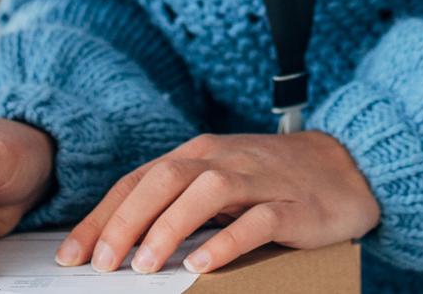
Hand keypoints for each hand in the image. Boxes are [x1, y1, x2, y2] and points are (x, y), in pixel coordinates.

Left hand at [60, 131, 377, 274]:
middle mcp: (221, 160)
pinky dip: (226, 241)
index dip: (102, 216)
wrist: (349, 164)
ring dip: (168, 228)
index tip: (73, 253)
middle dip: (123, 223)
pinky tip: (202, 264)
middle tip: (99, 264)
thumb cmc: (273, 180)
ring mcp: (257, 179)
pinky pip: (255, 220)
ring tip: (142, 266)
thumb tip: (124, 241)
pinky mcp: (291, 204)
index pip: (136, 181)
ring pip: (203, 194)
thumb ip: (179, 202)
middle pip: (160, 182)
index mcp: (196, 155)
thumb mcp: (219, 183)